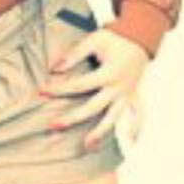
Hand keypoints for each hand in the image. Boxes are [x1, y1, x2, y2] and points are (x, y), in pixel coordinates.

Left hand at [39, 26, 147, 148]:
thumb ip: (74, 54)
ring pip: (114, 117)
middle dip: (73, 117)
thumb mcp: (95, 40)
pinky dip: (137, 128)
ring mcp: (127, 94)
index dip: (59, 89)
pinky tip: (131, 142)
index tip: (42, 92)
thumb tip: (55, 68)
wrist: (141, 37)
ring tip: (88, 145)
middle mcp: (119, 87)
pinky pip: (139, 115)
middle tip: (54, 125)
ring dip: (101, 132)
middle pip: (93, 107)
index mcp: (109, 73)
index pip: (79, 85)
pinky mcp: (134, 96)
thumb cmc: (116, 38)